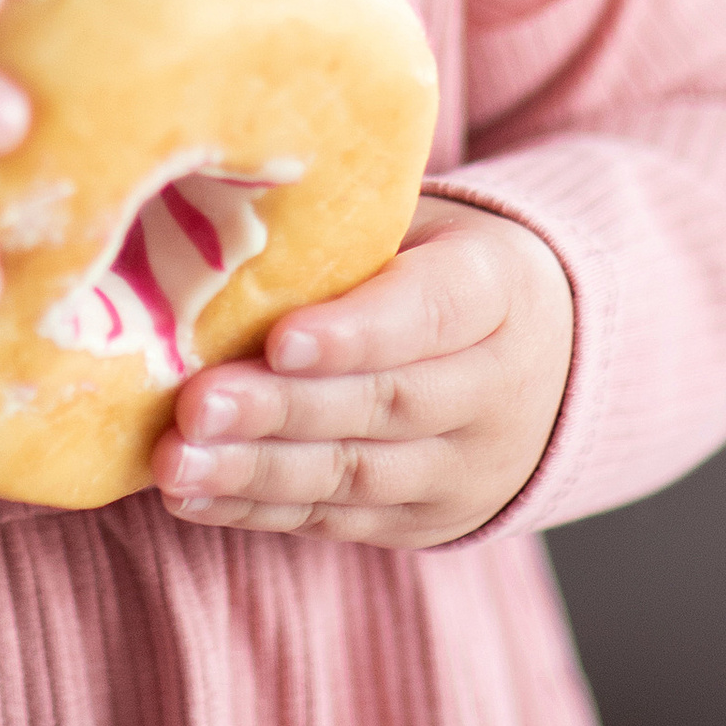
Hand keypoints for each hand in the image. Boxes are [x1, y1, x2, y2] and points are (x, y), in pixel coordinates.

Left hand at [149, 195, 572, 547]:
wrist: (548, 364)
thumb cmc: (436, 266)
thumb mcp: (420, 225)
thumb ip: (341, 226)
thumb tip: (217, 205)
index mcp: (497, 291)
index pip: (431, 313)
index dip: (355, 332)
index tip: (278, 338)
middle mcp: (495, 388)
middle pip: (386, 403)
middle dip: (283, 409)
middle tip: (196, 406)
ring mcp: (464, 466)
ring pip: (356, 474)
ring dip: (257, 472)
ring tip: (176, 463)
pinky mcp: (423, 520)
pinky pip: (336, 519)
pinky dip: (258, 509)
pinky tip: (191, 494)